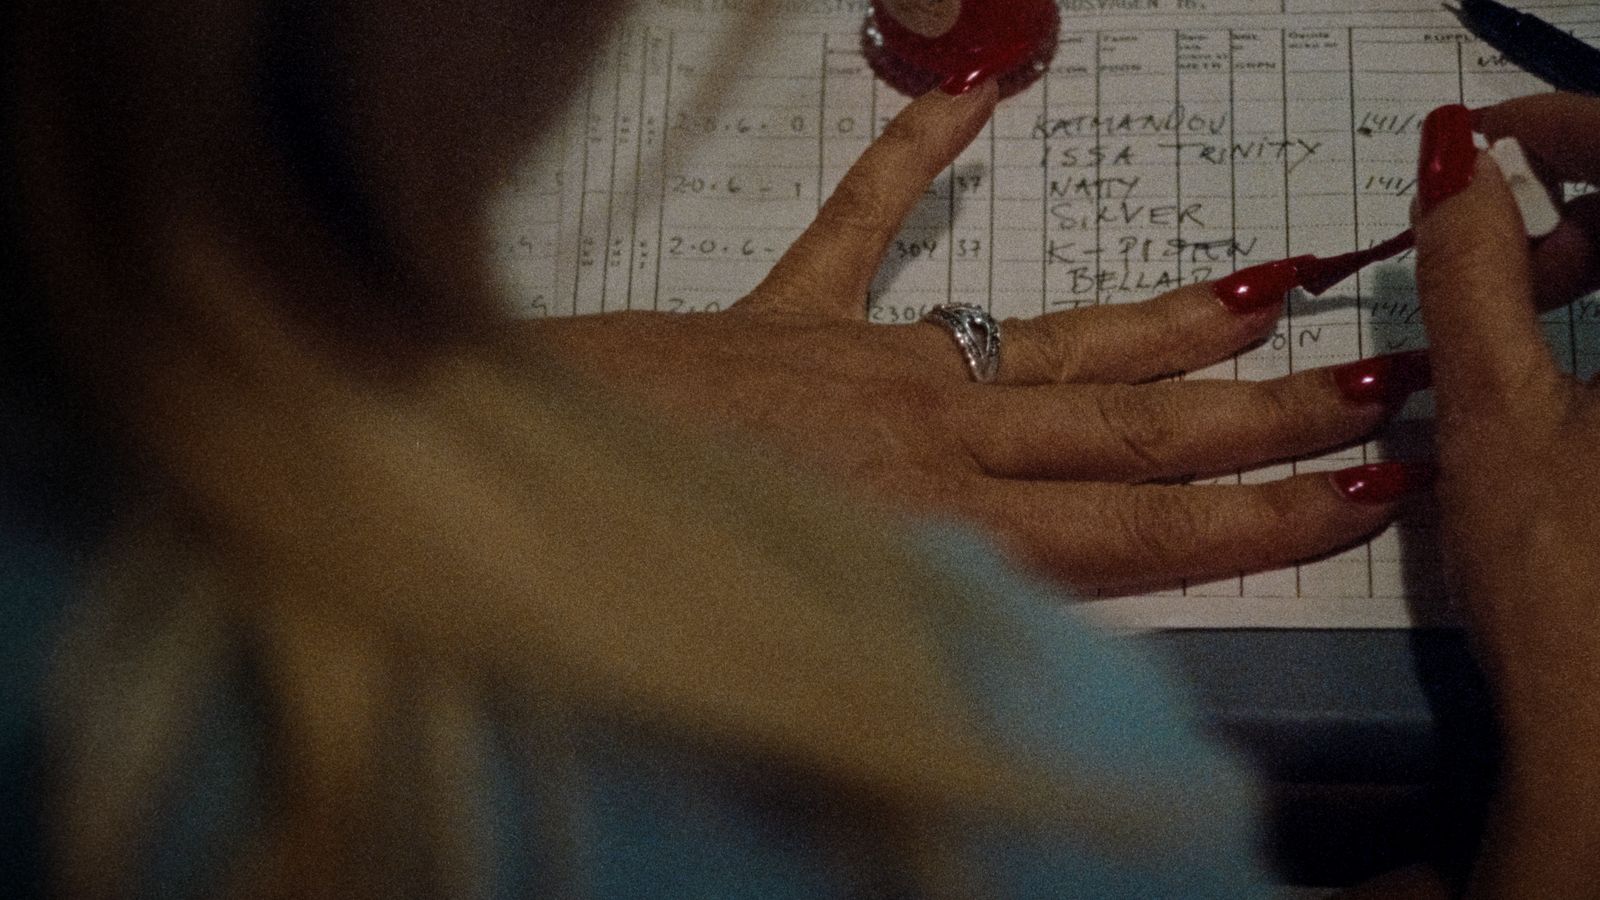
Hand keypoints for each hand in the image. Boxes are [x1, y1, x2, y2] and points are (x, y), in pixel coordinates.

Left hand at [534, 83, 1425, 591]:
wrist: (489, 471)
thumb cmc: (635, 574)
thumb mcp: (813, 648)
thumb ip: (943, 629)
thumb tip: (1036, 626)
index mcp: (936, 529)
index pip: (1141, 527)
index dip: (1263, 515)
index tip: (1360, 487)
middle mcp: (924, 437)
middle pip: (1129, 427)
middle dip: (1262, 415)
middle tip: (1368, 382)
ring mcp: (860, 365)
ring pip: (1046, 342)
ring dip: (1161, 323)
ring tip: (1264, 290)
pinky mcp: (782, 315)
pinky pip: (862, 220)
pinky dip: (918, 153)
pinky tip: (982, 87)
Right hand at [1405, 95, 1599, 895]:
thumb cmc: (1566, 584)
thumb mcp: (1496, 411)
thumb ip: (1470, 269)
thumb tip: (1450, 163)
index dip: (1563, 128)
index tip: (1474, 145)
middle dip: (1578, 206)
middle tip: (1489, 254)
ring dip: (1599, 262)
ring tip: (1517, 316)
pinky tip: (1572, 360)